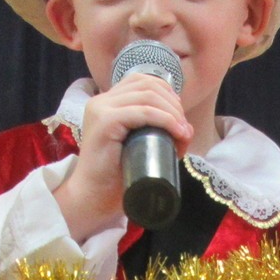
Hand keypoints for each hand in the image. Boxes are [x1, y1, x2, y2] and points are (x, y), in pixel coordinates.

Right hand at [52, 77, 193, 240]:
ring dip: (172, 111)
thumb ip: (159, 135)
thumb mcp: (140, 148)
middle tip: (184, 128)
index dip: (167, 93)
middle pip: (148, 84)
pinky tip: (177, 131)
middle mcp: (101, 101)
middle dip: (173, 103)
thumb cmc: (115, 179)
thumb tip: (187, 128)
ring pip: (147, 96)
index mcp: (106, 102)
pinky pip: (142, 112)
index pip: (142, 80)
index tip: (179, 117)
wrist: (92, 199)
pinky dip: (164, 119)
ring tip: (183, 132)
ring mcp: (101, 110)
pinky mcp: (104, 122)